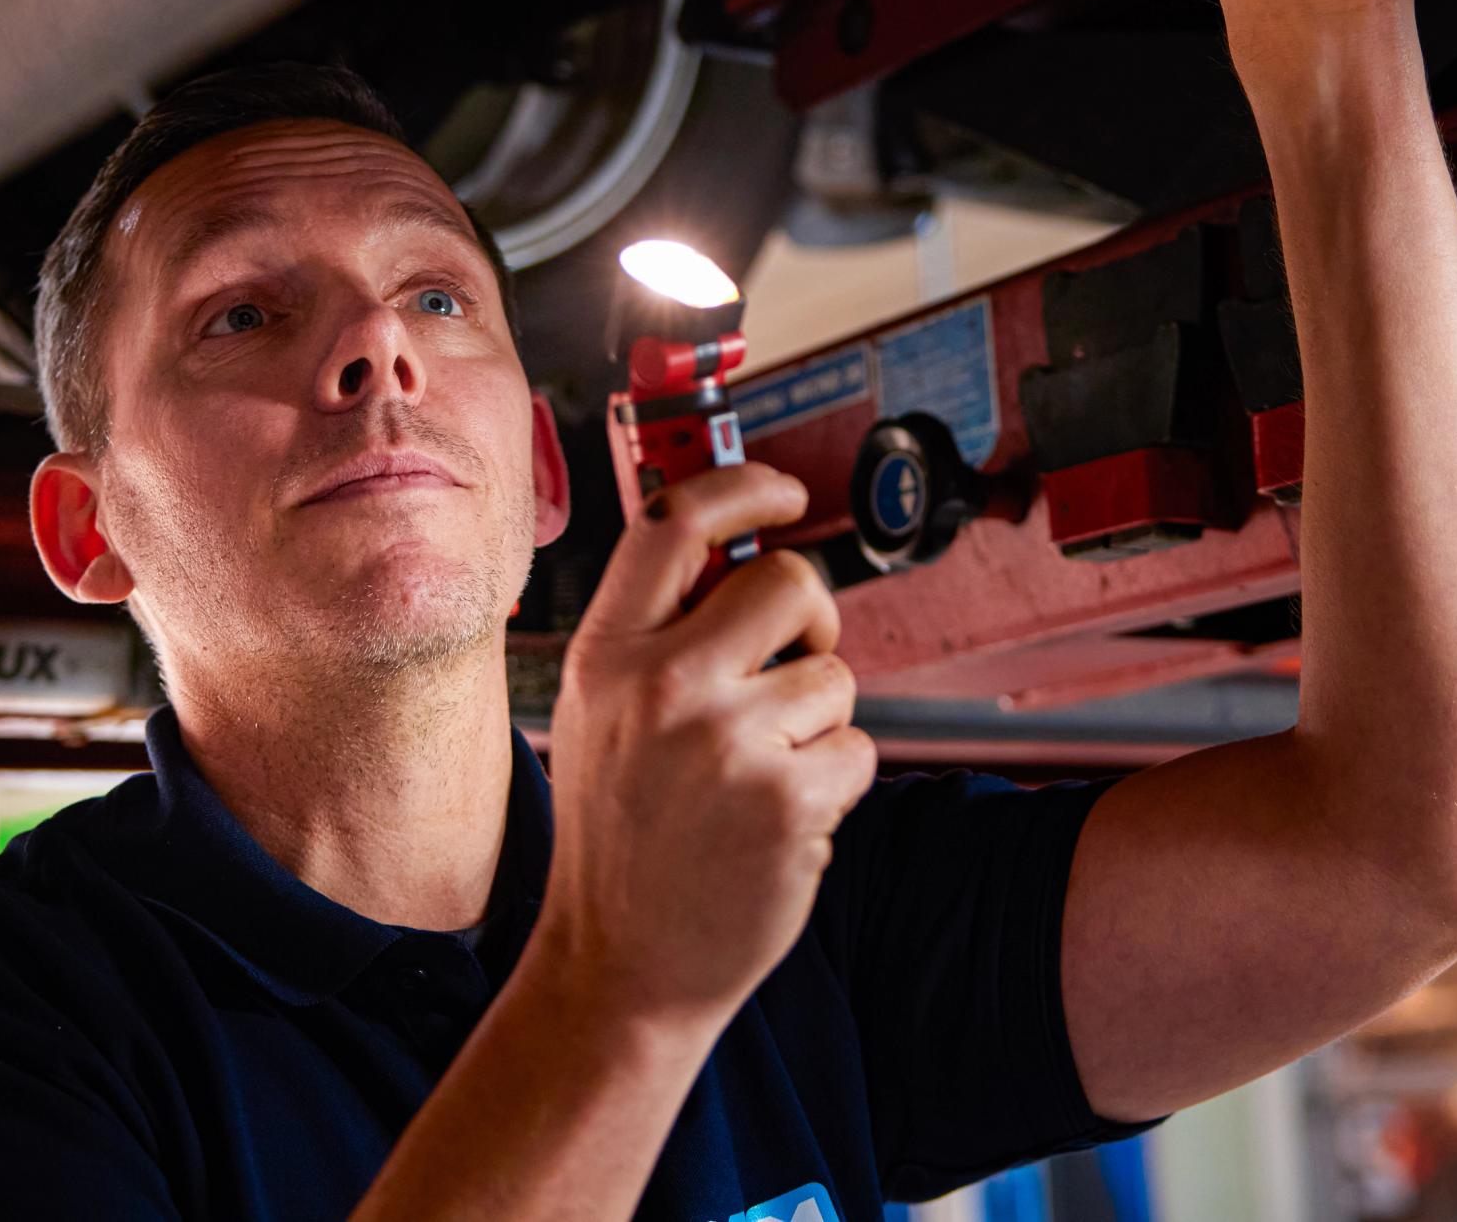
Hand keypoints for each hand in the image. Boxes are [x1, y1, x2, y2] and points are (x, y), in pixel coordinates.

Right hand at [537, 464, 878, 1032]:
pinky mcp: (789, 800)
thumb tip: (738, 548)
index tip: (786, 494)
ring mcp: (727, 743)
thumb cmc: (621, 836)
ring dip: (820, 723)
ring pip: (835, 674)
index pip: (677, 523)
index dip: (744, 488)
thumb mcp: (599, 716)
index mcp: (606, 655)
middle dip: (813, 619)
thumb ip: (653, 633)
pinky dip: (835, 784)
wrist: (619, 968)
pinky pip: (857, 748)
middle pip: (788, 581)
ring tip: (762, 777)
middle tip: (795, 665)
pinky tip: (781, 824)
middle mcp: (661, 686)